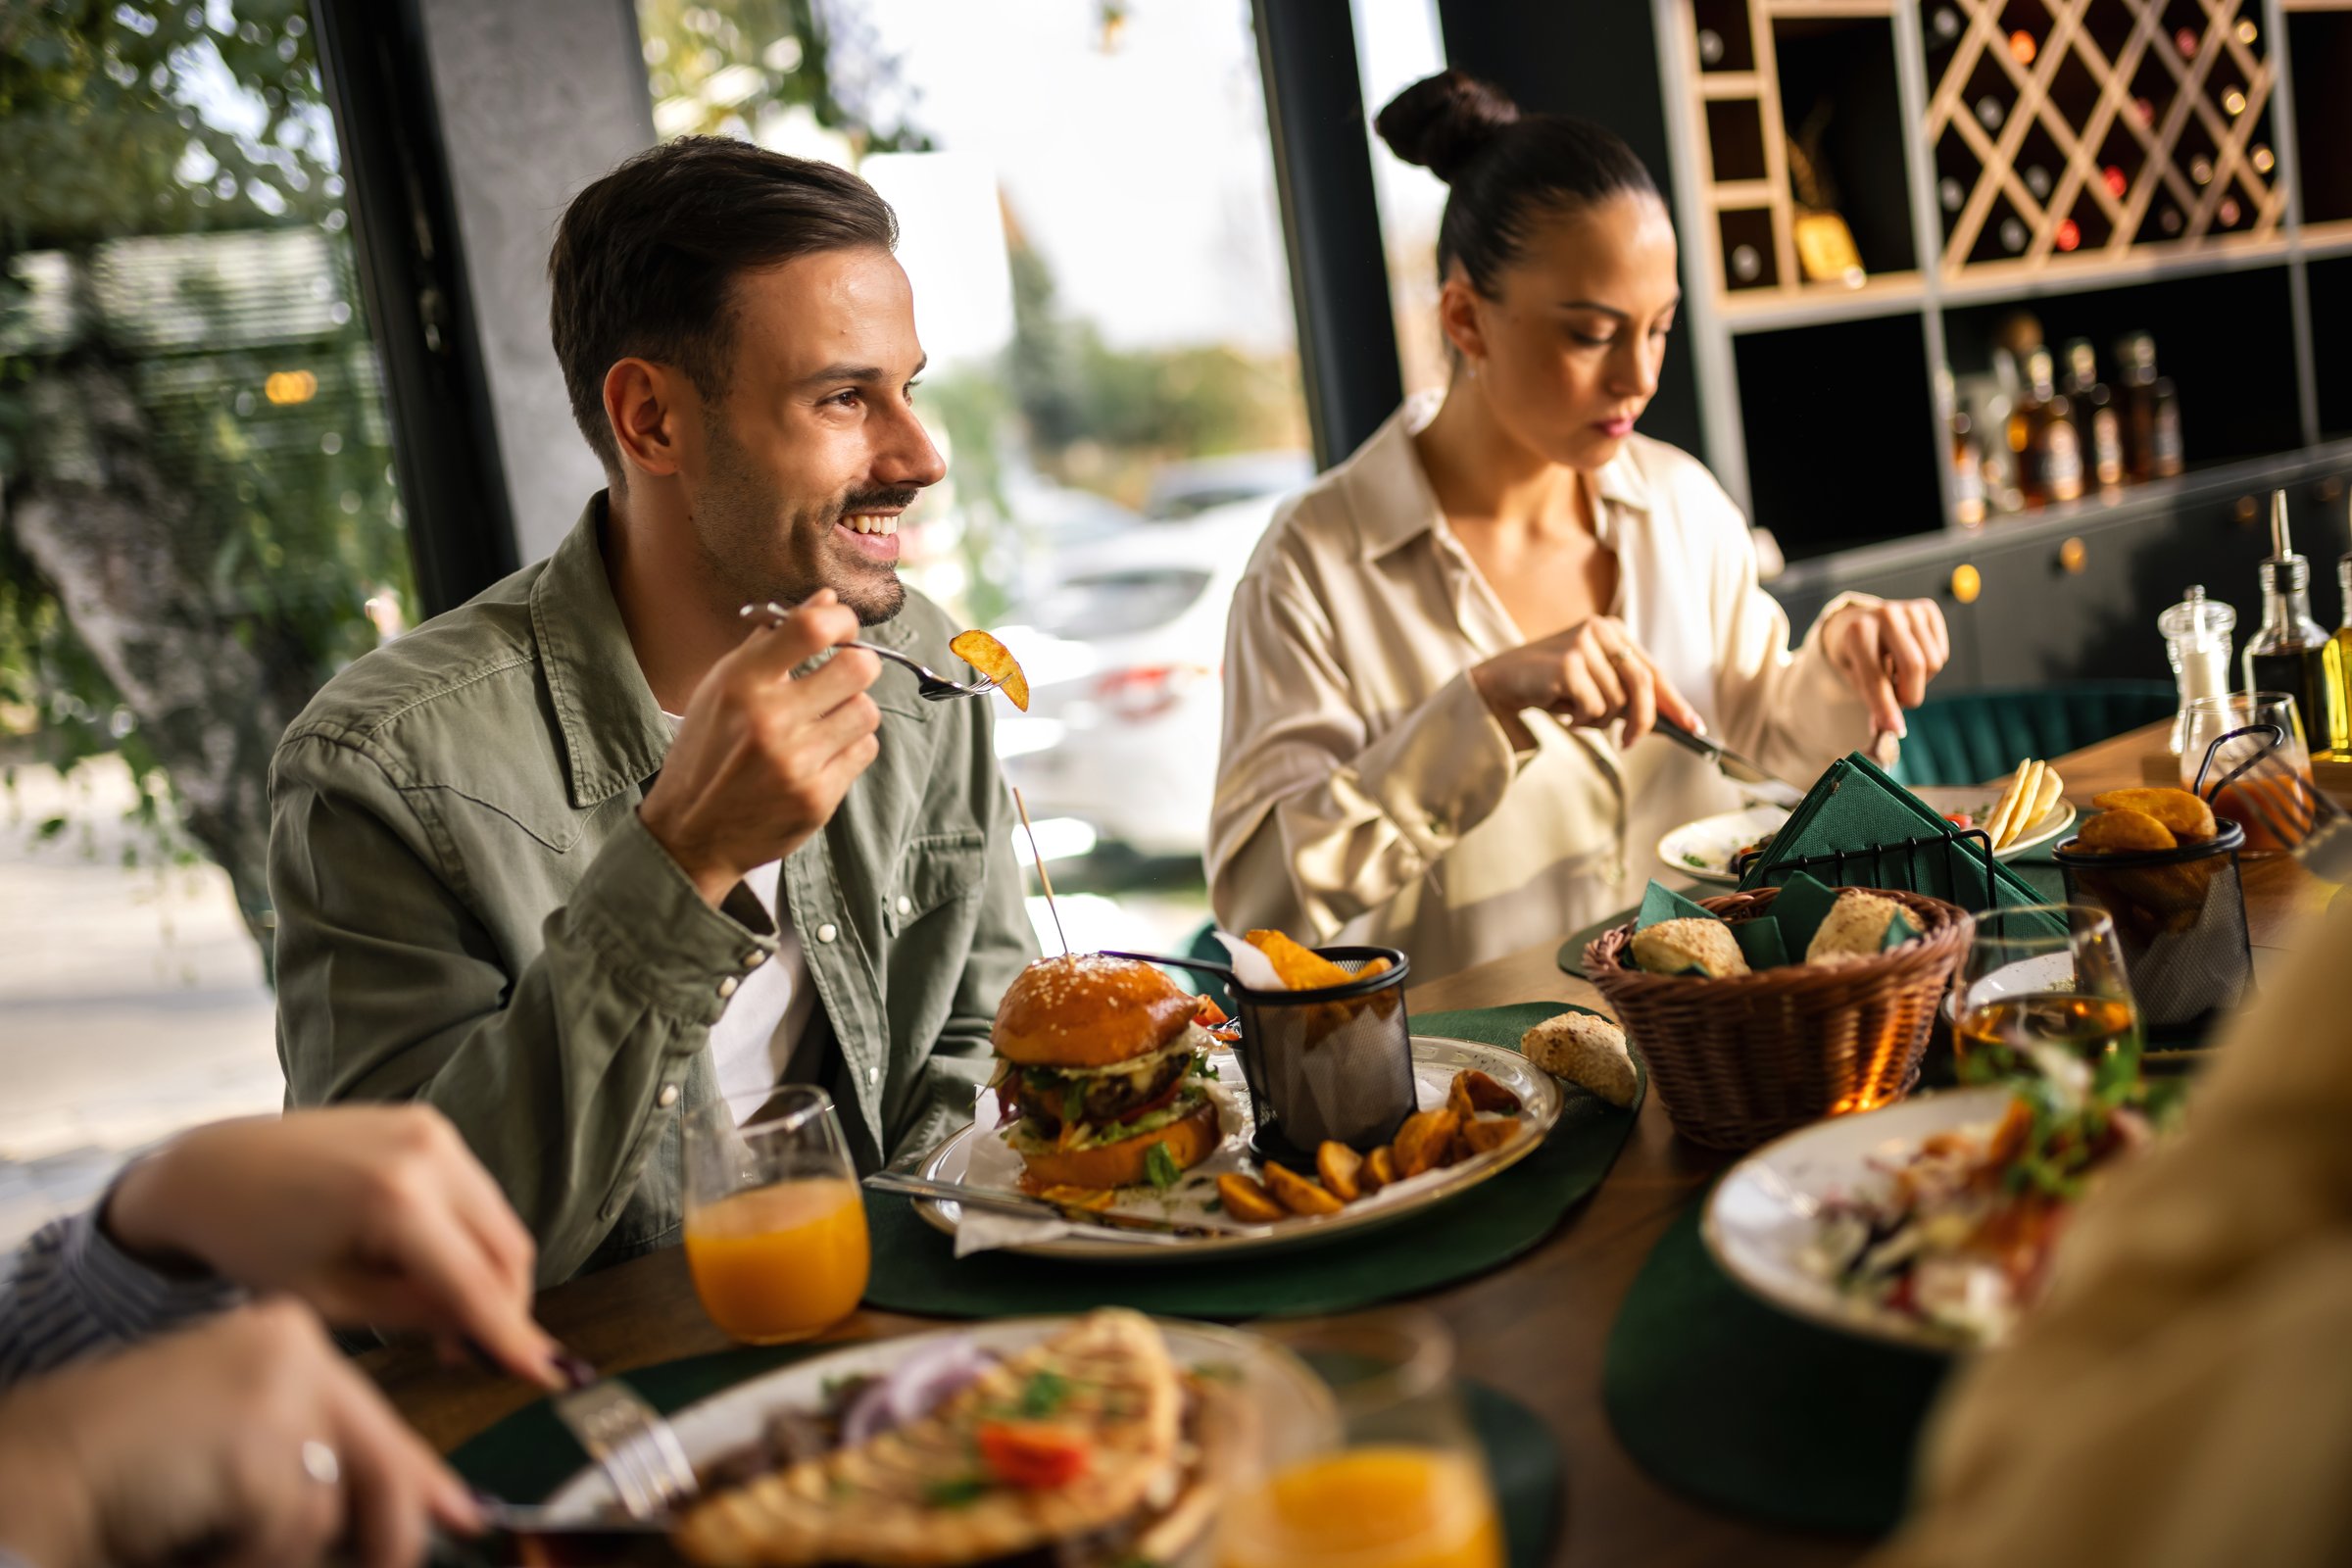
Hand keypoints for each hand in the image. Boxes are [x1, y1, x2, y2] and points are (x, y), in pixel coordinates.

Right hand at [0, 1299, 478, 1567]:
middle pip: (382, 1459)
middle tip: (388, 1559)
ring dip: (280, 1549)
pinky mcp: (265, 1427)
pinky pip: (294, 1526)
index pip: (375, 1418)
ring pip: (335, 1505)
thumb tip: (428, 1512)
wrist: (36, 1474)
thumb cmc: (125, 1475)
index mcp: (285, 1342)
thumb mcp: (241, 1459)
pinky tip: (191, 1534)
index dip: (420, 1480)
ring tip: (210, 1536)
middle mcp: (295, 1345)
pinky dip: (250, 1554)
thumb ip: (323, 1471)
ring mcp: (284, 1380)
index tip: (458, 1513)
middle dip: (386, 1535)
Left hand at [104, 1106, 560, 1386]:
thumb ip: (415, 1314)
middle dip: (504, 1306)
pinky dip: (468, 1236)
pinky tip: (429, 1267)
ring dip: (489, 1272)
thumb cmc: (254, 1243)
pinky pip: (475, 1192)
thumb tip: (481, 1334)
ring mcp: (432, 1129)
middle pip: (506, 1247)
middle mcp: (427, 1152)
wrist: (213, 1169)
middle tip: (471, 1357)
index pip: (475, 1283)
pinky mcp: (428, 1123)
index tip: (548, 1375)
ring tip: (441, 1315)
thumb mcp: (331, 1300)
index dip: (513, 1335)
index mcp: (394, 1199)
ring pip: (498, 1219)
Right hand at [638, 589, 881, 904]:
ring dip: (853, 712)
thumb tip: (826, 599)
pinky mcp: (817, 798)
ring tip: (827, 722)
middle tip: (846, 675)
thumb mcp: (721, 687)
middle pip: (858, 668)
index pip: (811, 628)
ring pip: (867, 711)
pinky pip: (864, 751)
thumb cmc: (708, 750)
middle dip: (859, 665)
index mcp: (741, 683)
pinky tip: (822, 755)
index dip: (842, 619)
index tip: (841, 627)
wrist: (690, 833)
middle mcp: (769, 720)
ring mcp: (796, 762)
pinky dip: (850, 748)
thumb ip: (773, 642)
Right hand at [1468, 616, 1703, 749]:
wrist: (1499, 684)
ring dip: (1597, 719)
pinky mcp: (1567, 662)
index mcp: (1612, 631)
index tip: (1694, 727)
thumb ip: (1628, 698)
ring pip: (1616, 701)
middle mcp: (1600, 630)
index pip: (1652, 670)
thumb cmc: (1550, 686)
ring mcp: (1582, 643)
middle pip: (1642, 684)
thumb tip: (1669, 723)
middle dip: (1642, 721)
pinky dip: (1580, 718)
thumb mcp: (1595, 688)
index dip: (1674, 701)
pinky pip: (1593, 706)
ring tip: (1573, 712)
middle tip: (1629, 743)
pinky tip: (1561, 710)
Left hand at [1820, 598, 1949, 737]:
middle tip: (1901, 704)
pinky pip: (1942, 652)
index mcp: (1857, 632)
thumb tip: (1893, 728)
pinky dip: (1929, 667)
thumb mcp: (1854, 678)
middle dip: (1910, 695)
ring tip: (1899, 675)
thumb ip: (1873, 701)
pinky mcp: (1927, 609)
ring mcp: (1908, 609)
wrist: (1858, 622)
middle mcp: (1885, 614)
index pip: (1875, 677)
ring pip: (1933, 662)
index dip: (1886, 707)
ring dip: (1919, 681)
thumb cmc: (1857, 656)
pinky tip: (1909, 659)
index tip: (1895, 729)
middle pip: (1915, 666)